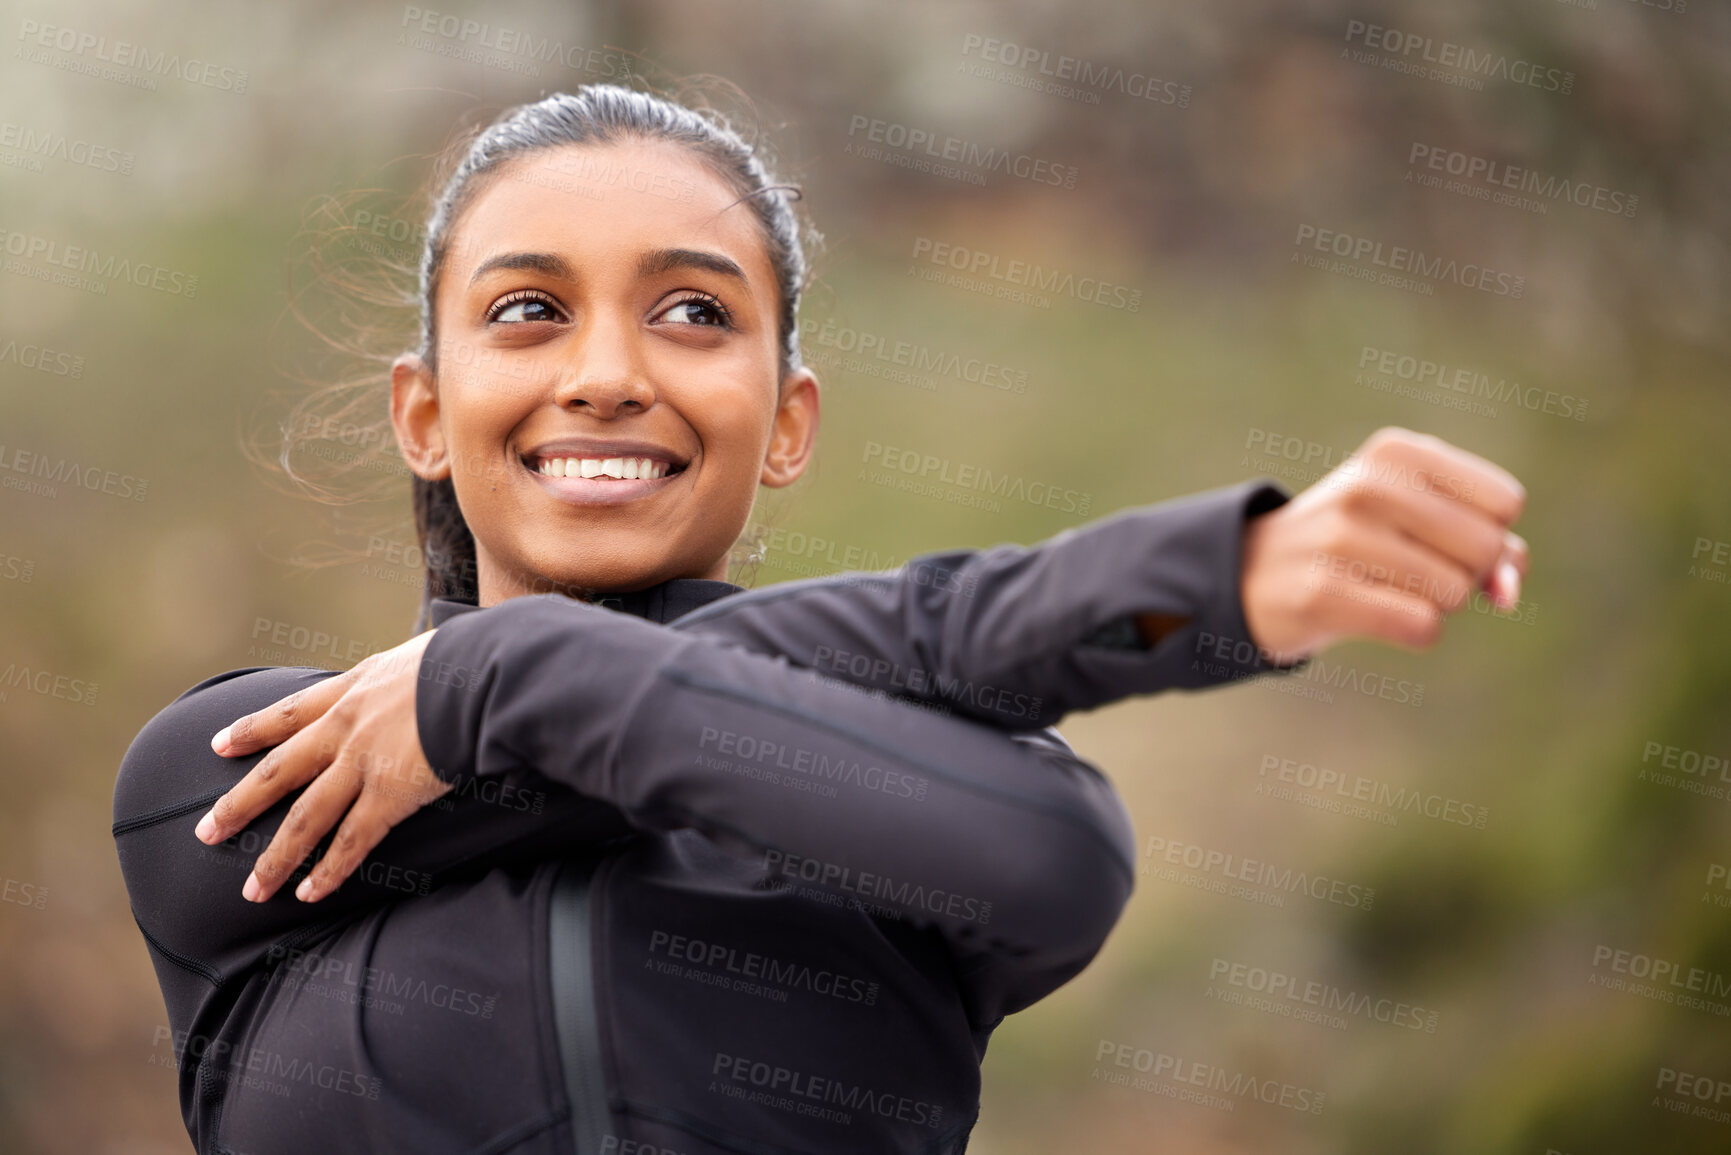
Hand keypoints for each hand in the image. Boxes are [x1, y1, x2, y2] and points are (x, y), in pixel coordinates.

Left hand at [193, 628, 451, 902]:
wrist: (482, 676)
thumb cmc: (466, 659)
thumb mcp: (420, 653)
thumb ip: (407, 672)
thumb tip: (422, 670)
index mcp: (353, 689)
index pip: (289, 712)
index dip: (251, 730)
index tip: (218, 745)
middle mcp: (346, 727)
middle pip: (279, 771)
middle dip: (239, 804)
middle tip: (206, 831)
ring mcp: (363, 763)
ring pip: (306, 818)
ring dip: (276, 856)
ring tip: (252, 889)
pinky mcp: (390, 794)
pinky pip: (352, 840)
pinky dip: (329, 870)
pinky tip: (309, 893)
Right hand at [1239, 426, 1529, 661]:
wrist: (1254, 573)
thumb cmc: (1359, 543)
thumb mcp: (1420, 519)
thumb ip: (1489, 545)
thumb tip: (1507, 593)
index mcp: (1397, 451)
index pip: (1505, 502)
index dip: (1489, 532)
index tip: (1442, 537)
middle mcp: (1369, 483)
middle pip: (1487, 548)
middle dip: (1468, 573)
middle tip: (1415, 567)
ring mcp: (1342, 537)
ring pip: (1455, 591)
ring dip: (1436, 604)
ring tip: (1386, 586)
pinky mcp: (1323, 592)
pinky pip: (1421, 625)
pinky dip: (1416, 631)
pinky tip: (1380, 615)